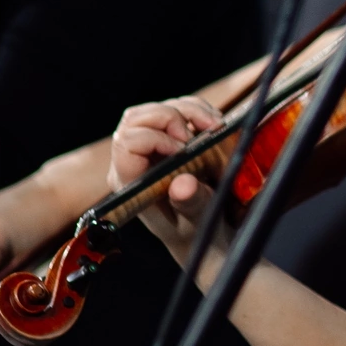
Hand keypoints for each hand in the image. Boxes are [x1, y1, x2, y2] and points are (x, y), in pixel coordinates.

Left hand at [110, 98, 224, 258]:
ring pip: (156, 109)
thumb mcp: (197, 224)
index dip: (158, 137)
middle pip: (137, 118)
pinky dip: (200, 110)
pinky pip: (177, 109)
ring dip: (190, 110)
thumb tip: (183, 184)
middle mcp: (135, 160)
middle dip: (173, 116)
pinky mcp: (170, 139)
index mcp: (132, 182)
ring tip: (216, 127)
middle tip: (204, 132)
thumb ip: (190, 204)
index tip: (188, 149)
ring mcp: (152, 148)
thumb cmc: (196, 234)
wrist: (204, 236)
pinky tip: (216, 126)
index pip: (129, 143)